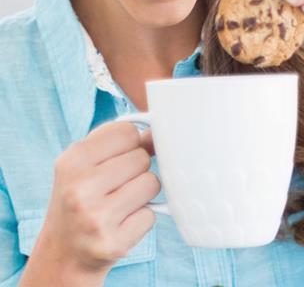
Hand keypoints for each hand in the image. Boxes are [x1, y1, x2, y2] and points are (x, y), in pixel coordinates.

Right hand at [25, 122, 159, 282]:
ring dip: (143, 193)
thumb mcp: (86, 163)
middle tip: (116, 187)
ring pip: (151, 183)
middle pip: (142, 158)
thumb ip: (118, 142)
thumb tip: (156, 135)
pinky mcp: (113, 243)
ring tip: (121, 203)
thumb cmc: (81, 198)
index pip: (127, 133)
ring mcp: (96, 218)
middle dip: (137, 170)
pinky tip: (121, 224)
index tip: (118, 158)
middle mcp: (80, 188)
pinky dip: (142, 219)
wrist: (64, 253)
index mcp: (71, 161)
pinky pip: (151, 215)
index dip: (130, 144)